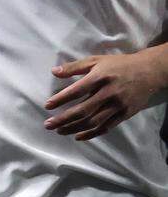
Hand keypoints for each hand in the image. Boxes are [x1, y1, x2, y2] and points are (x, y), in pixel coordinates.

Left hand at [44, 49, 167, 139]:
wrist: (148, 72)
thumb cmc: (118, 65)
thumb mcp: (96, 60)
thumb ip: (74, 66)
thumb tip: (54, 72)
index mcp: (100, 77)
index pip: (77, 90)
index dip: (61, 99)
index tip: (47, 106)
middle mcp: (109, 93)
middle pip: (83, 110)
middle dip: (64, 119)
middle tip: (48, 124)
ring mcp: (118, 105)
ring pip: (94, 121)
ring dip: (74, 128)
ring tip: (59, 131)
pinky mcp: (125, 114)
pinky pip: (106, 127)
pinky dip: (91, 134)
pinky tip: (78, 136)